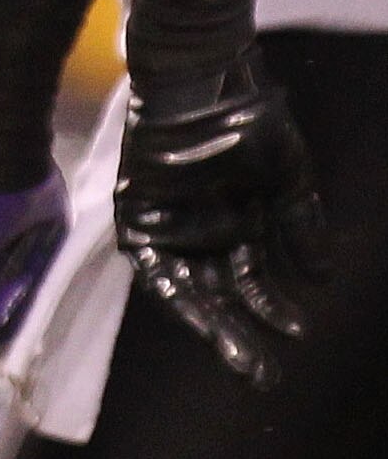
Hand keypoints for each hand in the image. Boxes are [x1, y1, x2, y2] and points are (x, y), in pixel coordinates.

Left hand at [116, 50, 324, 388]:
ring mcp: (171, 224)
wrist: (205, 83)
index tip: (297, 336)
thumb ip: (299, 228)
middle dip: (241, 336)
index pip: (250, 285)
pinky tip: (199, 318)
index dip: (270, 313)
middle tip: (265, 375)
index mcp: (238, 226)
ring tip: (240, 358)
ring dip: (211, 326)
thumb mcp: (287, 181)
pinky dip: (173, 293)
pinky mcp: (139, 213)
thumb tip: (320, 280)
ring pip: (189, 290)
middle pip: (219, 296)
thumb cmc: (250, 126)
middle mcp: (203, 231)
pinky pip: (153, 266)